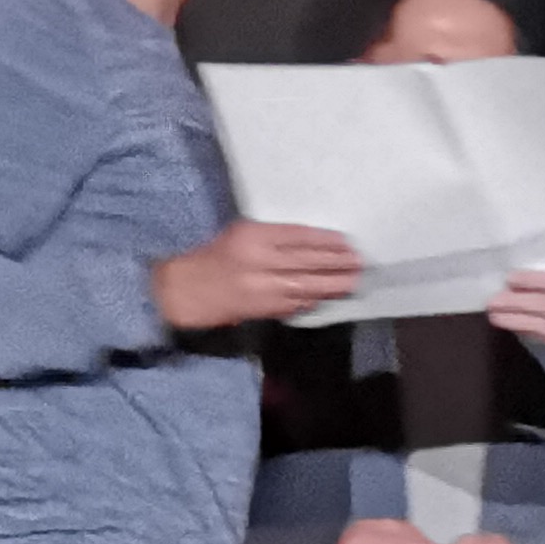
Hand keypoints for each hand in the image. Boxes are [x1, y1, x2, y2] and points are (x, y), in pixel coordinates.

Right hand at [153, 221, 361, 328]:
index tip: (346, 242)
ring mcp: (260, 288)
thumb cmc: (215, 256)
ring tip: (352, 281)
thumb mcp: (241, 234)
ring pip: (304, 286)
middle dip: (336, 264)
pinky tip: (329, 296)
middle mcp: (258, 261)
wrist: (185, 290)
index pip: (298, 237)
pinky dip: (313, 299)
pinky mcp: (262, 309)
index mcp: (252, 236)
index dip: (325, 241)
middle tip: (359, 263)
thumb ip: (274, 238)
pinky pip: (295, 304)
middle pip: (306, 262)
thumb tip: (313, 245)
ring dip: (332, 285)